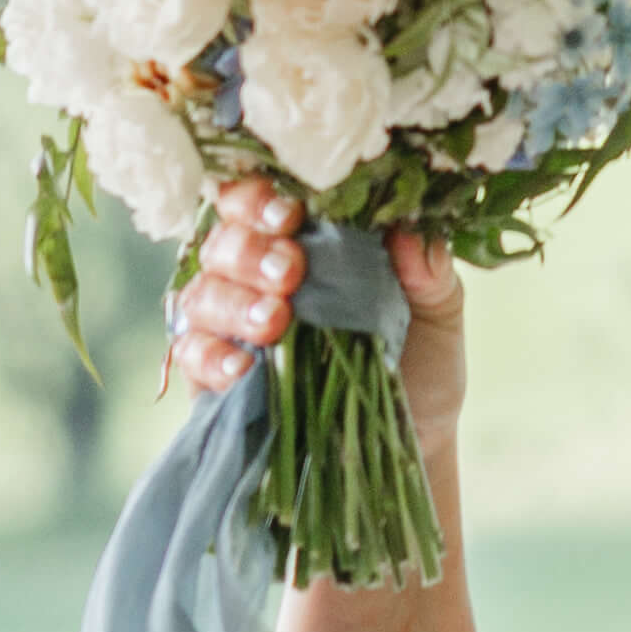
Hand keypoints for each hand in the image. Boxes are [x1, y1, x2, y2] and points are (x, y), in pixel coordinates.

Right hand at [166, 191, 465, 466]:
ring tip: (274, 322)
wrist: (416, 434)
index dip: (262, 198)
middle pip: (223, 240)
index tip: (294, 215)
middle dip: (251, 251)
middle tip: (290, 272)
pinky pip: (192, 356)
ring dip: (234, 303)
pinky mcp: (216, 377)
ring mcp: (232, 324)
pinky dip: (211, 357)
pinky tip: (243, 367)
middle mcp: (256, 273)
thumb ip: (428, 269)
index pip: (258, 198)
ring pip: (203, 295)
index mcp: (303, 238)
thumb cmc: (421, 356)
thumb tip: (409, 235)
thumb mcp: (438, 309)